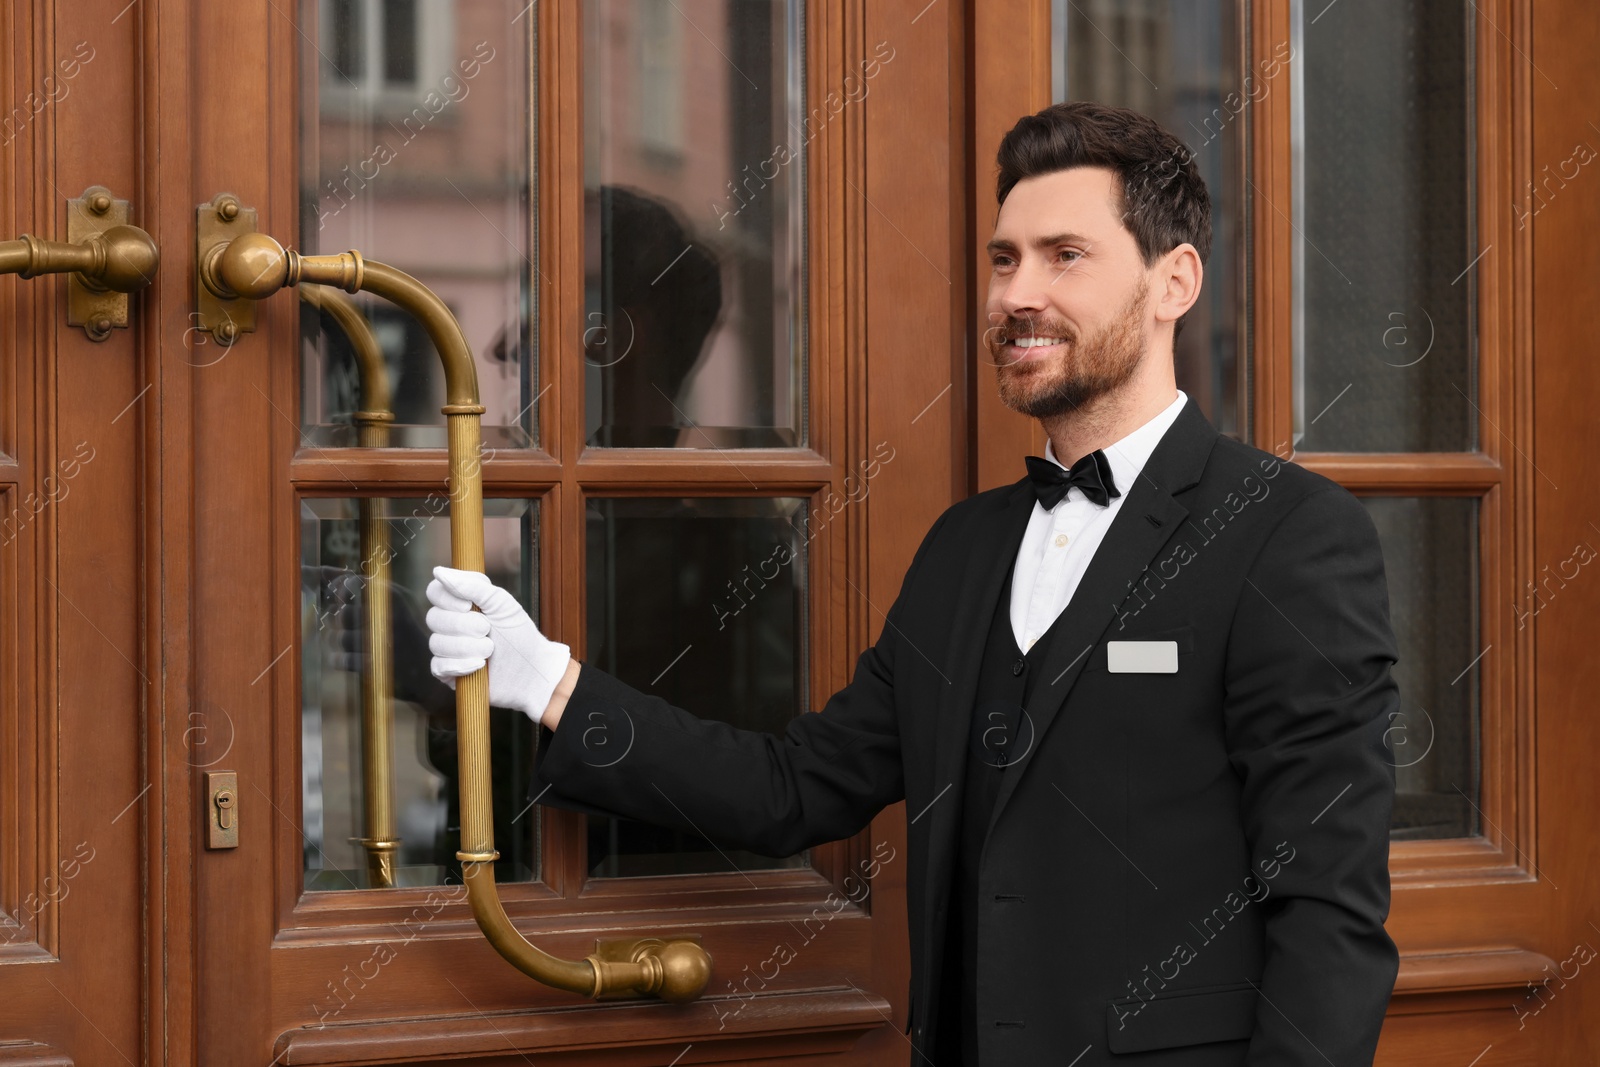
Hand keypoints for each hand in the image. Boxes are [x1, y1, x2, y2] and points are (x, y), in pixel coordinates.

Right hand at [425, 566, 571, 723]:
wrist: (532, 668)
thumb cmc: (518, 633)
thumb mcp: (500, 603)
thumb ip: (472, 586)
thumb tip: (438, 572)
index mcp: (460, 603)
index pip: (434, 592)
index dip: (447, 598)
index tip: (468, 605)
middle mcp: (449, 625)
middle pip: (433, 618)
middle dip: (464, 625)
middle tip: (487, 629)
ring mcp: (447, 649)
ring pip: (436, 643)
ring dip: (466, 646)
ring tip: (490, 649)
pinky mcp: (449, 673)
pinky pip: (438, 667)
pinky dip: (460, 665)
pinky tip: (479, 665)